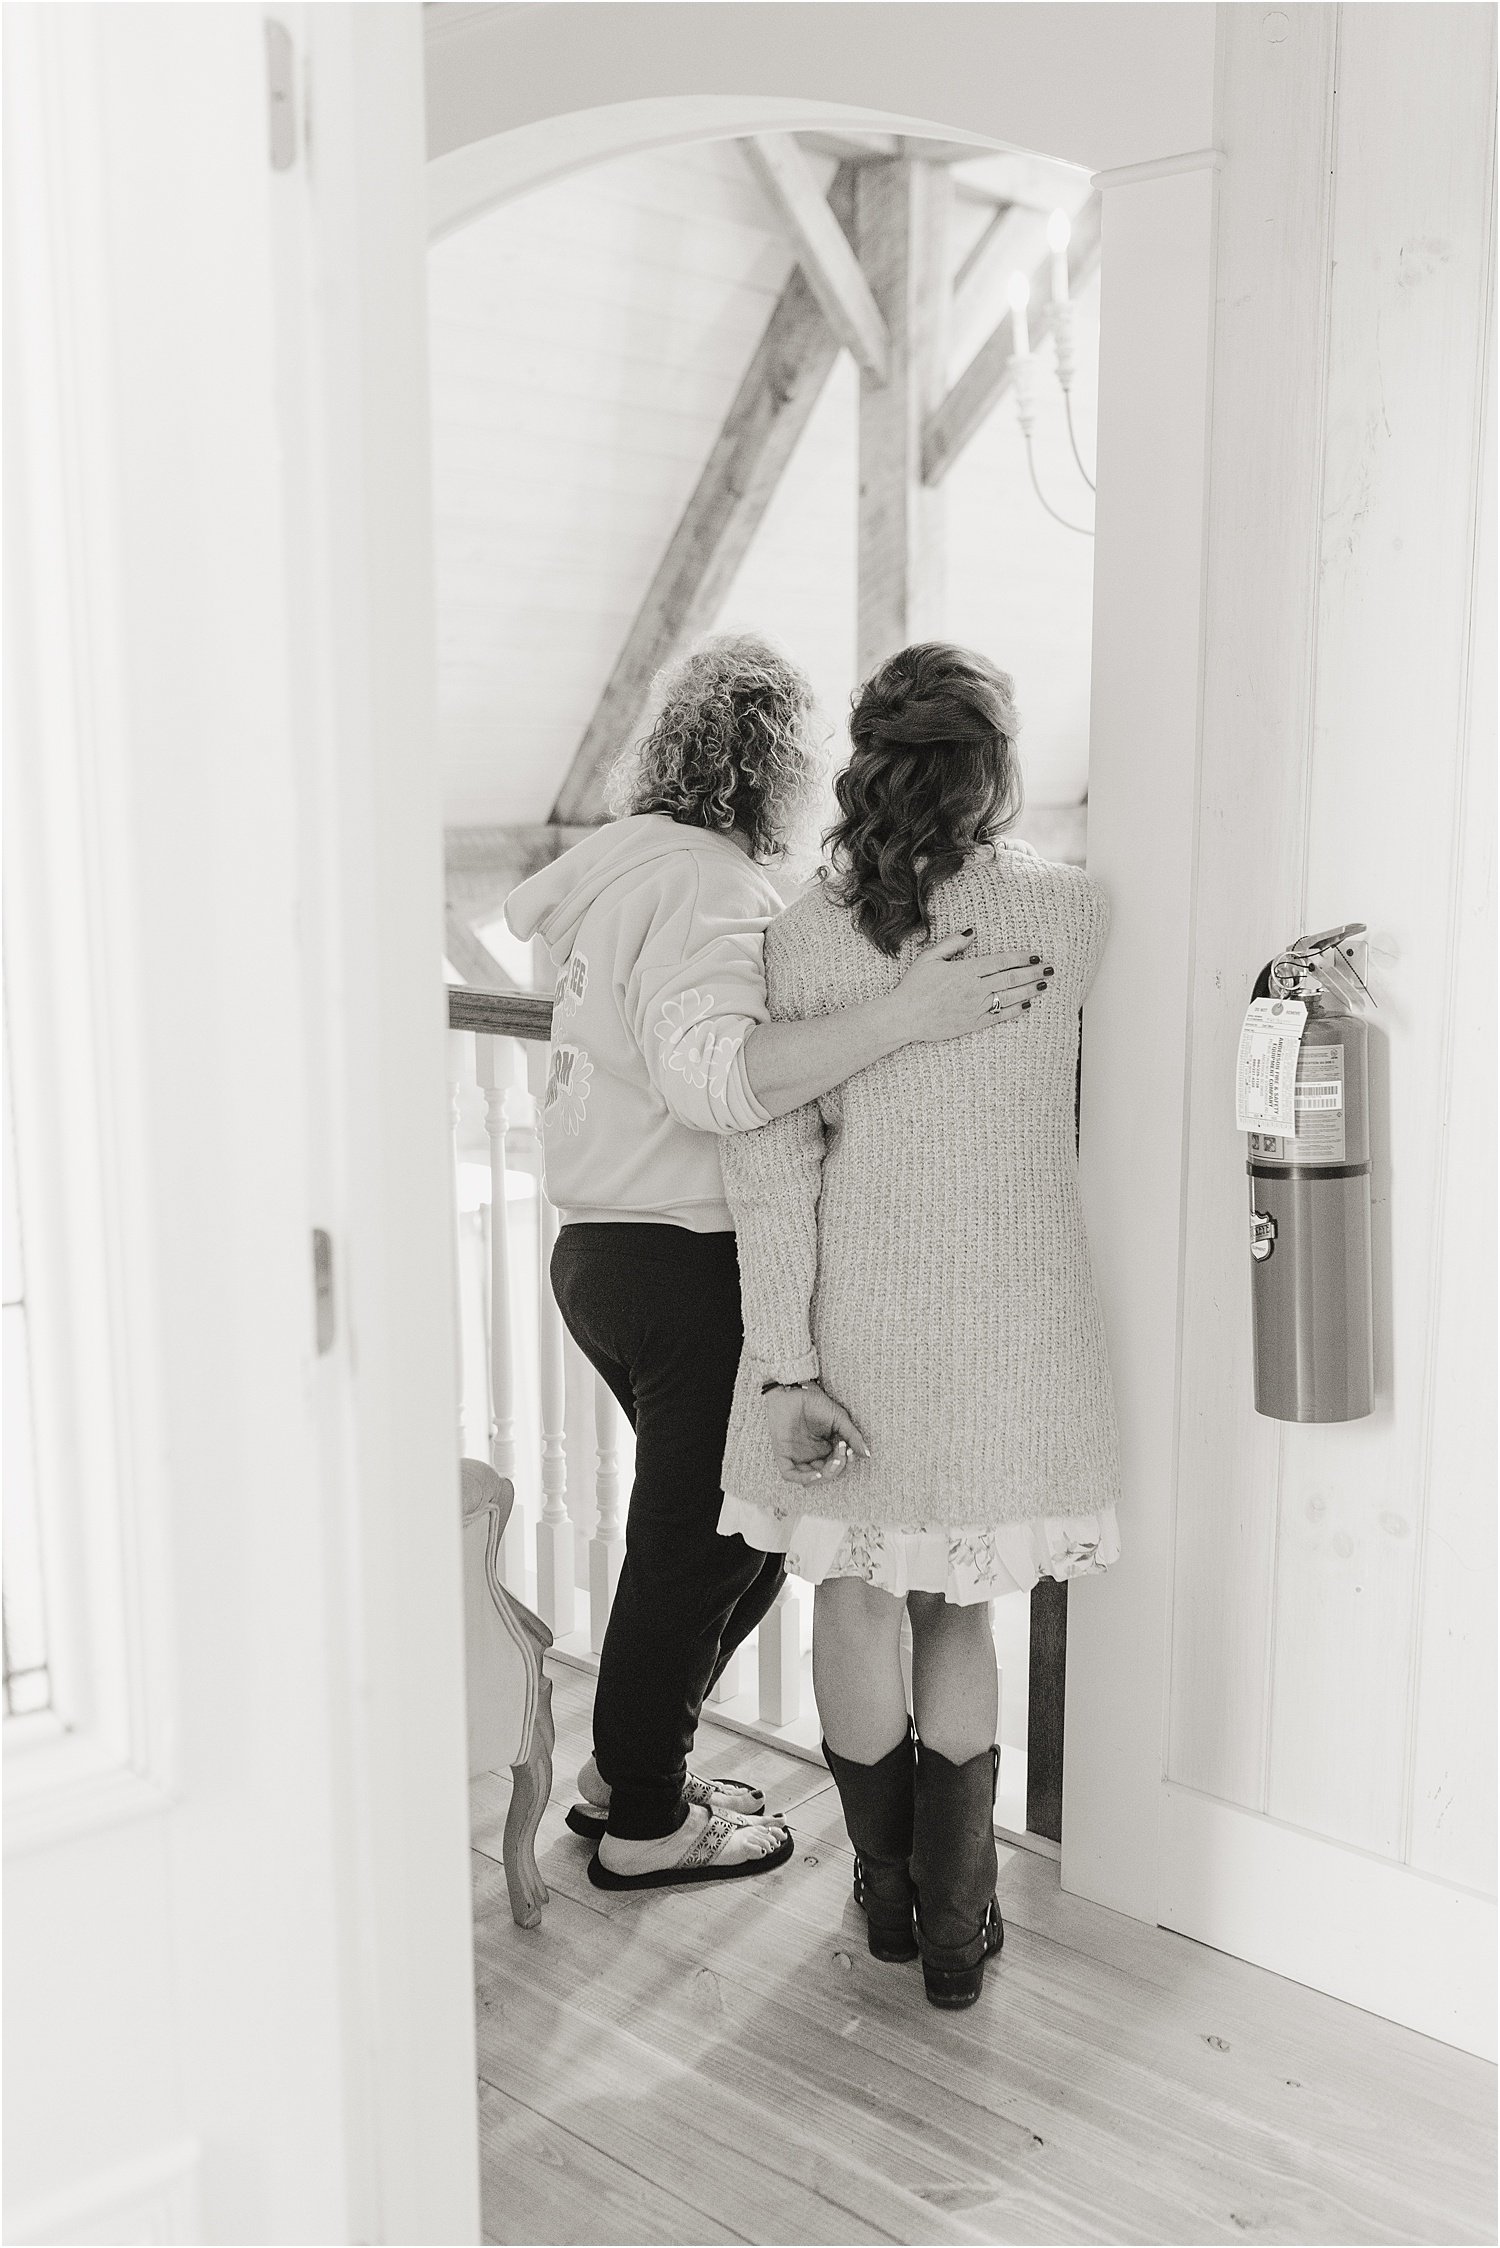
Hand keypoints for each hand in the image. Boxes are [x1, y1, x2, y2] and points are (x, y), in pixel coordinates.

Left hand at [763, 1382, 869, 1487]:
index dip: (846, 1464)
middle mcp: (811, 1455)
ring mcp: (796, 1456)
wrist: (795, 1388)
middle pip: (826, 1475)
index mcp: (824, 1449)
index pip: (837, 1466)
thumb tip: (867, 1454)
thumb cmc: (816, 1402)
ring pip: (810, 1479)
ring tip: (835, 1462)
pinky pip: (790, 1474)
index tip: (850, 1449)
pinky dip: (804, 1478)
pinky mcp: (782, 1454)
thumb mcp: (839, 1419)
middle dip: (838, 1468)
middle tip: (843, 1451)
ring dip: (825, 1476)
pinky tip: (818, 1473)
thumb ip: (852, 1437)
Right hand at [882, 931, 1052, 1046]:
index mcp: (965, 971)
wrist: (904, 1017)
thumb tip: (972, 933)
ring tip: (1043, 984)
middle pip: (1010, 979)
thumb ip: (952, 944)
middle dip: (1032, 972)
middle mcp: (974, 989)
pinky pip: (999, 1016)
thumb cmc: (913, 987)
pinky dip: (1015, 1010)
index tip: (1034, 955)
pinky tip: (1026, 1005)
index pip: (1000, 962)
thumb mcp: (929, 958)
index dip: (1020, 958)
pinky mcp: (973, 1023)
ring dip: (1029, 990)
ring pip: (1009, 997)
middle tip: (1049, 968)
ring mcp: (975, 1008)